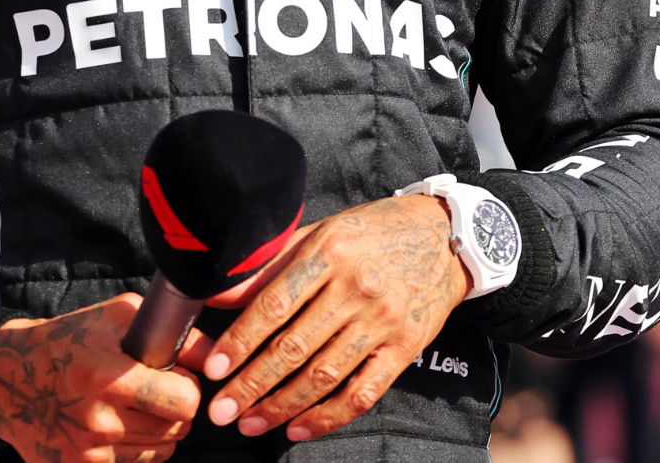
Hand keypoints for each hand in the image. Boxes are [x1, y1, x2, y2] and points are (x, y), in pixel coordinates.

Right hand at [0, 293, 208, 462]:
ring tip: (142, 406)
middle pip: (176, 430)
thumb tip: (216, 355)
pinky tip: (125, 425)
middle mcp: (100, 420)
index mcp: (111, 377)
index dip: (190, 389)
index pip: (183, 402)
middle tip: (165, 393)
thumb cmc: (73, 338)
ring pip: (161, 452)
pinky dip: (140, 449)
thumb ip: (173, 333)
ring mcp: (88, 452)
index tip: (179, 377)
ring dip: (161, 431)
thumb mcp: (121, 316)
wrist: (12, 380)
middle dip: (180, 411)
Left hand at [201, 195, 470, 443]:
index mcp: (331, 251)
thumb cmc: (374, 231)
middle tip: (221, 412)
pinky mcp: (406, 346)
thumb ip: (273, 263)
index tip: (215, 368)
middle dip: (252, 384)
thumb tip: (219, 293)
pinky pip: (362, 393)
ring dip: (281, 406)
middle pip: (295, 346)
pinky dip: (328, 417)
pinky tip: (298, 428)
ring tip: (250, 424)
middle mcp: (357, 285)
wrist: (445, 236)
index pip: (277, 302)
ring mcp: (384, 319)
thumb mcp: (323, 232)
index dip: (241, 339)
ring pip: (324, 375)